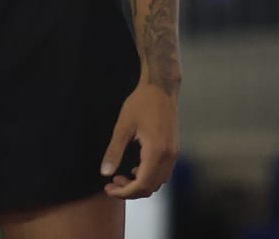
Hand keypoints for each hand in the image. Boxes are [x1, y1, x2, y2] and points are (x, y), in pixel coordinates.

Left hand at [100, 81, 178, 198]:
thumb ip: (114, 151)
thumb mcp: (123, 126)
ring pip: (158, 182)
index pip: (141, 185)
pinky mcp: (173, 149)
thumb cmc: (141, 102)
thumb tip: (105, 173)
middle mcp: (168, 156)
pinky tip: (134, 168)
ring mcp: (173, 153)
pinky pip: (163, 172)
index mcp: (156, 151)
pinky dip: (149, 176)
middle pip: (150, 188)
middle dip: (130, 190)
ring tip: (121, 176)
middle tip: (112, 182)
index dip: (124, 192)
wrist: (161, 86)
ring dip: (140, 184)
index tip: (108, 188)